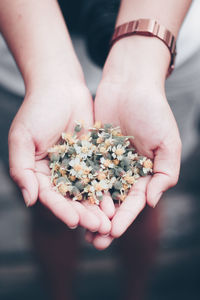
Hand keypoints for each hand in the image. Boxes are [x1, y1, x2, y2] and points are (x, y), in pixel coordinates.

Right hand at [8, 83, 110, 233]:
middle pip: (71, 198)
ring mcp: (76, 165)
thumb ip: (21, 169)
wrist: (60, 86)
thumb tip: (29, 200)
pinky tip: (118, 199)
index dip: (62, 210)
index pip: (50, 196)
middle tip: (100, 228)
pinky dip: (108, 187)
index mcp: (38, 172)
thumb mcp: (22, 138)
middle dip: (85, 214)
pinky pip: (101, 174)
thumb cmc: (37, 109)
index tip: (75, 222)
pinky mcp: (92, 156)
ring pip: (88, 190)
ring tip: (111, 221)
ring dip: (98, 206)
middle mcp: (57, 172)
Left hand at [87, 37, 181, 248]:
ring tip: (79, 228)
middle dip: (105, 222)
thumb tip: (151, 202)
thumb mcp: (168, 142)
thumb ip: (165, 173)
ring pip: (96, 191)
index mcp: (145, 172)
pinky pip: (83, 171)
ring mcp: (107, 161)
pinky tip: (69, 201)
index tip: (113, 233)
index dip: (125, 218)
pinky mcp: (91, 150)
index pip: (135, 201)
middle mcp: (125, 170)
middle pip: (114, 202)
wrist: (130, 84)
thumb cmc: (153, 111)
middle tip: (94, 242)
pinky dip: (78, 187)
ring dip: (89, 210)